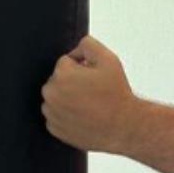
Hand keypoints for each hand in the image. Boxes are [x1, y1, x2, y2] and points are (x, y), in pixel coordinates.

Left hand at [41, 36, 141, 153]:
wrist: (123, 127)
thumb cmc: (116, 95)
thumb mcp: (108, 59)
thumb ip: (88, 44)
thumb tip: (77, 50)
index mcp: (61, 74)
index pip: (66, 61)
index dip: (83, 67)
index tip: (94, 78)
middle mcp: (51, 94)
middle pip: (59, 79)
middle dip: (73, 82)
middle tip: (93, 91)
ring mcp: (51, 113)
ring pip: (57, 96)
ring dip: (68, 97)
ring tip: (89, 104)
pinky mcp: (54, 128)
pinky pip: (56, 114)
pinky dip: (67, 114)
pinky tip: (83, 115)